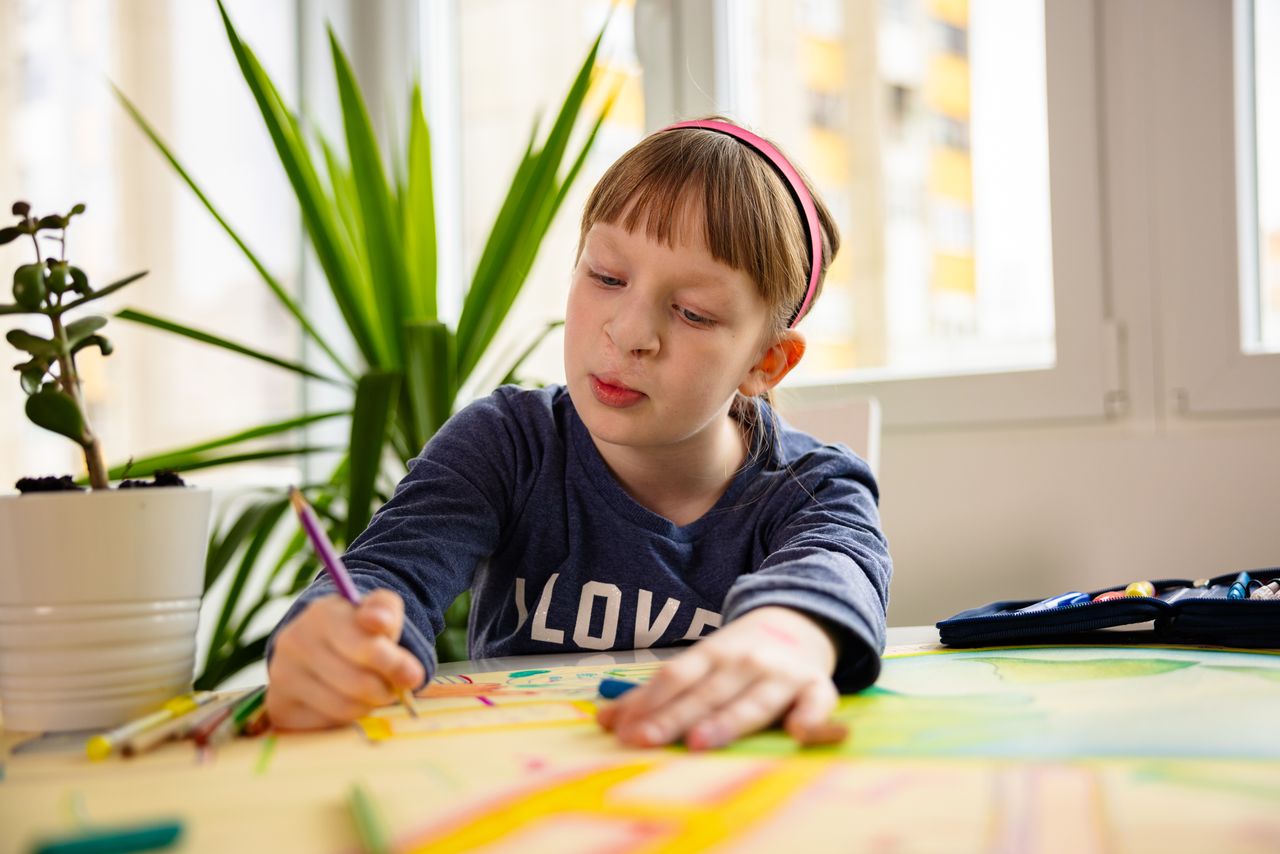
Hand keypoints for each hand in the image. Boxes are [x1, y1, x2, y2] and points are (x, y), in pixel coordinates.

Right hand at [265, 589, 424, 729]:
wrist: (322, 644)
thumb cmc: (359, 628)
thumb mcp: (380, 610)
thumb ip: (386, 612)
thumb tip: (378, 623)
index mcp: (322, 614)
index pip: (365, 648)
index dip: (394, 665)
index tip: (413, 676)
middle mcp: (294, 642)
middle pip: (358, 684)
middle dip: (385, 689)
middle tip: (393, 688)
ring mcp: (282, 676)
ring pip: (343, 708)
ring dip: (368, 705)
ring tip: (372, 693)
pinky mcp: (279, 707)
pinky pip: (325, 725)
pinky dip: (345, 720)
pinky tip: (347, 702)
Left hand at [596, 606, 844, 749]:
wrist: (804, 618)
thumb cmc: (740, 656)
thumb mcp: (699, 665)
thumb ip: (655, 695)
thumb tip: (604, 720)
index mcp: (711, 655)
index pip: (675, 677)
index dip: (648, 703)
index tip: (623, 731)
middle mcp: (744, 662)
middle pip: (705, 692)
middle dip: (674, 718)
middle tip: (645, 741)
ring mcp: (782, 675)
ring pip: (752, 701)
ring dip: (727, 721)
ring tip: (700, 742)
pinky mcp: (817, 688)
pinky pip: (818, 704)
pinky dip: (811, 718)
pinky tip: (797, 733)